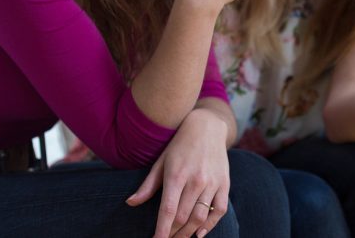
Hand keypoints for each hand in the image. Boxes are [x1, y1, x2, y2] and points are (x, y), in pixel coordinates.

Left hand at [125, 108, 230, 237]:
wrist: (207, 126)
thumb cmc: (179, 145)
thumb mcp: (161, 161)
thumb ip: (148, 185)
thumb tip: (130, 203)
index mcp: (176, 175)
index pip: (169, 210)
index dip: (162, 230)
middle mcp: (196, 180)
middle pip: (184, 217)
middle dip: (173, 233)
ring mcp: (212, 182)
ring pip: (201, 217)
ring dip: (189, 233)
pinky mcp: (224, 182)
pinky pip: (219, 209)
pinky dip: (211, 224)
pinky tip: (200, 233)